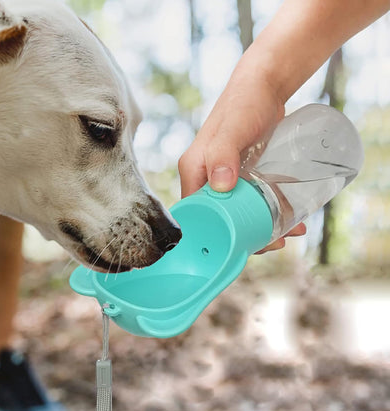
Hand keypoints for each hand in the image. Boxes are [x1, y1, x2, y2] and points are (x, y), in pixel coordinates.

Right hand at [178, 66, 305, 251]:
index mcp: (194, 173)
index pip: (196, 215)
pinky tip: (291, 217)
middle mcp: (206, 179)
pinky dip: (270, 213)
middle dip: (245, 236)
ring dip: (262, 228)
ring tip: (290, 233)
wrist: (263, 87)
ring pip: (239, 214)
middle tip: (275, 243)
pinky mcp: (243, 176)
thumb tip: (220, 186)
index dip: (215, 236)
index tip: (240, 248)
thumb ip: (223, 153)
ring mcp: (226, 179)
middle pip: (221, 220)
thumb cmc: (243, 104)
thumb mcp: (233, 128)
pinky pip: (253, 202)